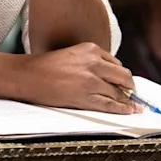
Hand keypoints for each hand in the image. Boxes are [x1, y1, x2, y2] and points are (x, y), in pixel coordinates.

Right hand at [13, 43, 137, 113]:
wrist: (29, 76)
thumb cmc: (46, 66)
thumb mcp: (73, 54)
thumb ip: (91, 61)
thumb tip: (109, 76)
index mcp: (91, 49)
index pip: (116, 64)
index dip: (121, 76)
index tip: (125, 83)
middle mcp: (94, 63)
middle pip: (124, 77)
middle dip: (129, 87)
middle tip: (131, 93)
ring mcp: (91, 80)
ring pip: (119, 92)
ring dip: (126, 100)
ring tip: (131, 105)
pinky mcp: (86, 97)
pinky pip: (111, 105)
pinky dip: (123, 109)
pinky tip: (129, 111)